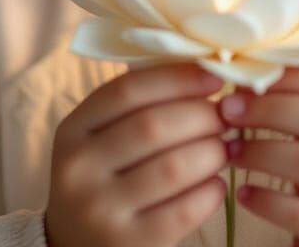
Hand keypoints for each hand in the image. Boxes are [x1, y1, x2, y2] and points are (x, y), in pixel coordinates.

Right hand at [45, 61, 230, 246]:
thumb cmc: (106, 177)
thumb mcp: (102, 137)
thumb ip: (139, 105)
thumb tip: (204, 69)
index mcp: (73, 129)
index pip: (128, 90)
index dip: (177, 78)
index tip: (213, 76)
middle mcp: (78, 168)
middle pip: (153, 126)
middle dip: (202, 116)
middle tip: (226, 117)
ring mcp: (99, 211)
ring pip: (173, 167)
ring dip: (212, 152)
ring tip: (226, 148)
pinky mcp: (126, 245)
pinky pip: (183, 211)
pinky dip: (210, 193)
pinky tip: (217, 184)